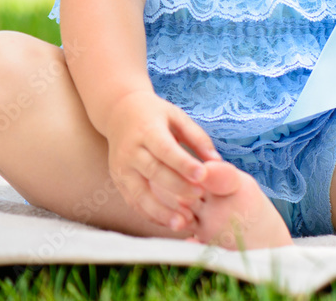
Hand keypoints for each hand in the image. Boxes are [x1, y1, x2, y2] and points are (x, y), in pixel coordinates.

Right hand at [103, 90, 221, 230]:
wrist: (119, 113)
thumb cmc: (155, 115)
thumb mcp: (177, 116)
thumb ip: (197, 138)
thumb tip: (217, 161)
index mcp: (147, 130)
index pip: (166, 150)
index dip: (184, 164)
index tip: (203, 175)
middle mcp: (131, 151)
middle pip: (154, 172)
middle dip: (177, 187)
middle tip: (199, 197)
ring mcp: (121, 168)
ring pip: (139, 194)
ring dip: (161, 211)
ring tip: (182, 223)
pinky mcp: (118, 181)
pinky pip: (133, 202)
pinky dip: (150, 215)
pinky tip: (169, 222)